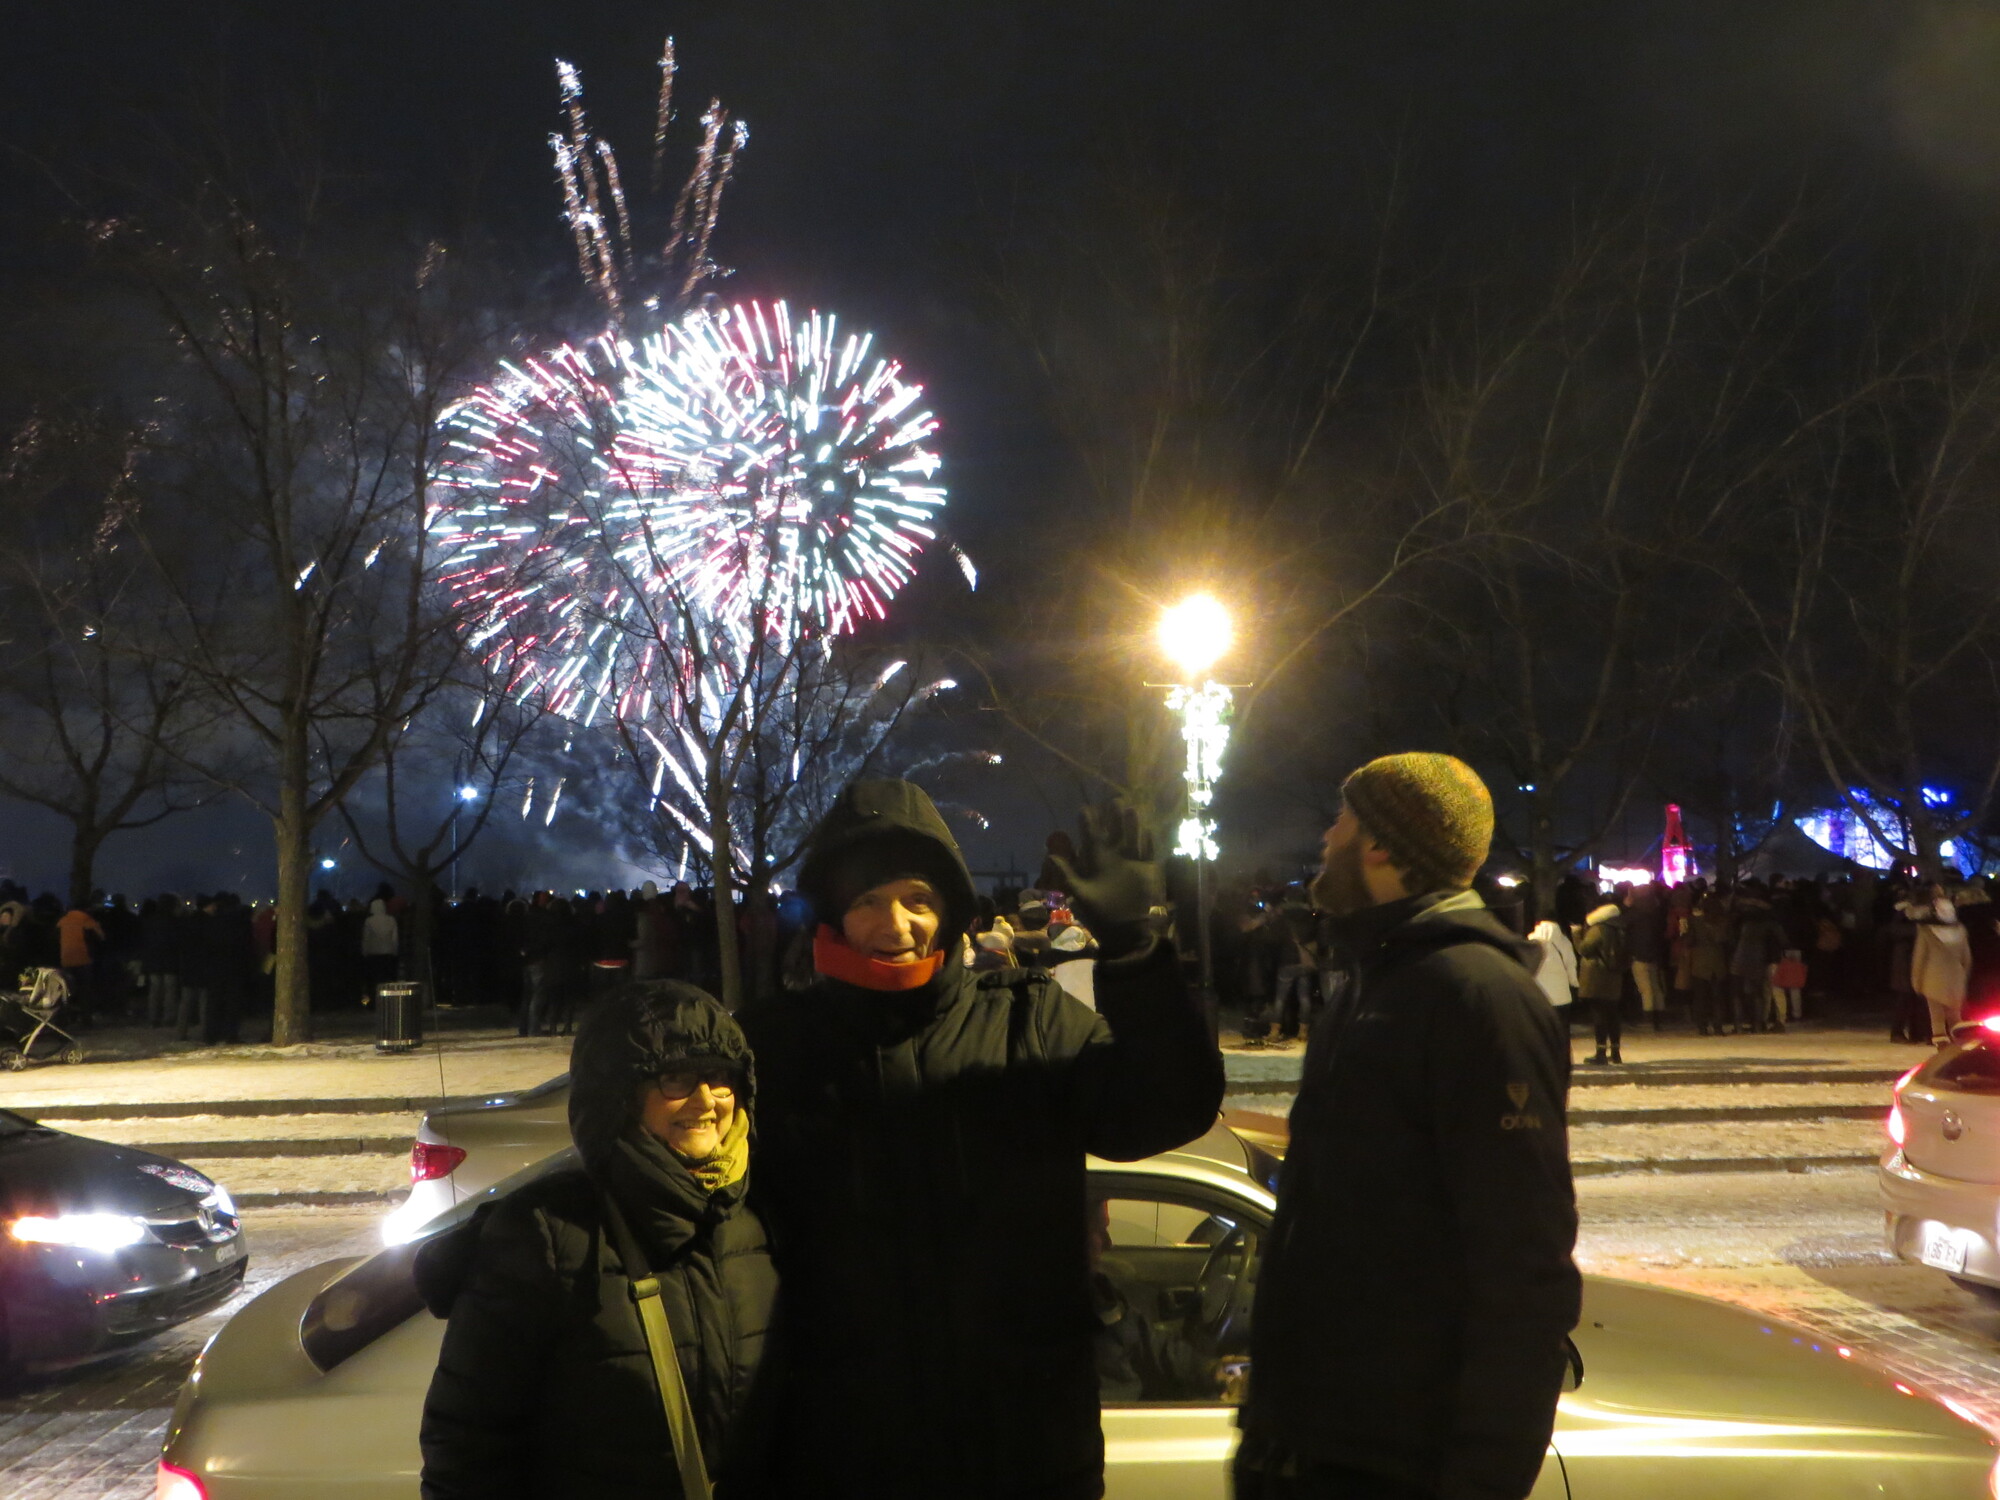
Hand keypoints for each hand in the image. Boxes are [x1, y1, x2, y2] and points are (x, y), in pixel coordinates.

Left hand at [1045, 800, 1165, 932]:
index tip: (1084, 809)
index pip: (1092, 838)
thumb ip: (1067, 874)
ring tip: (1129, 809)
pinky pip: (1149, 852)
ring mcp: (1132, 863)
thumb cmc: (1100, 914)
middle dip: (1112, 818)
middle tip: (1112, 801)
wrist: (1124, 931)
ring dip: (1131, 825)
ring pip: (1131, 838)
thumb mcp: (1080, 894)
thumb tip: (1049, 856)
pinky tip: (1148, 831)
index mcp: (1097, 862)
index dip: (1088, 824)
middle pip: (1114, 833)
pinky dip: (1148, 843)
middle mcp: (1114, 858)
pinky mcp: (1148, 871)